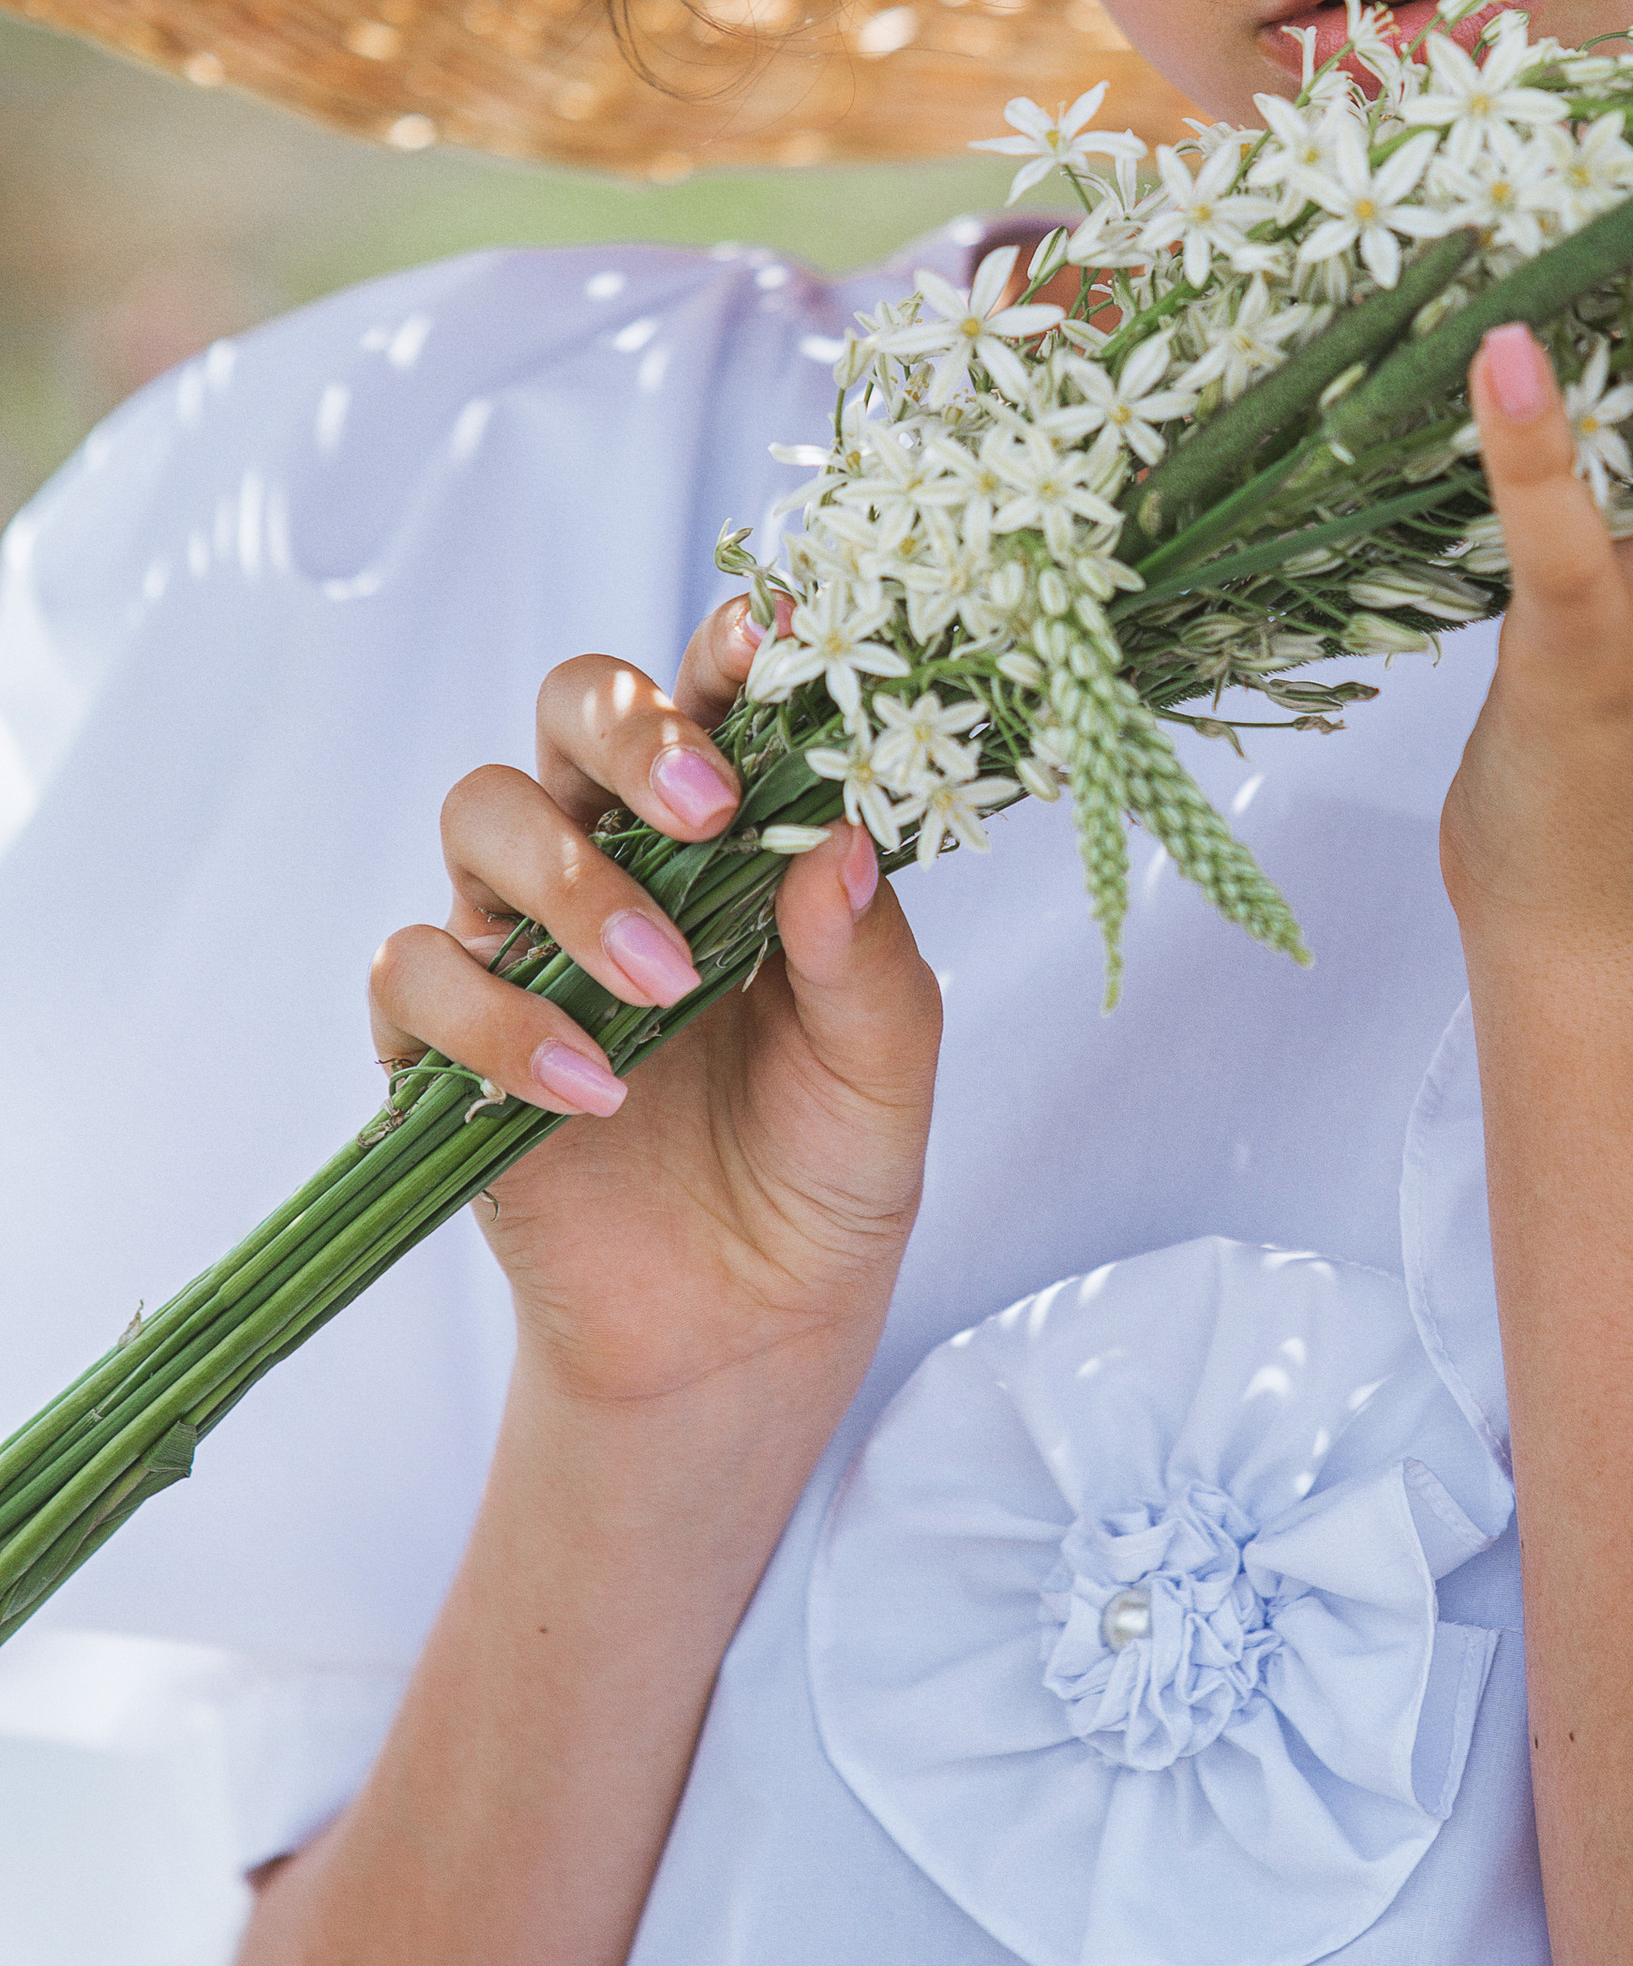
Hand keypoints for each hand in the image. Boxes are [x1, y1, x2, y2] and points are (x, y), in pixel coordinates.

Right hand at [369, 594, 941, 1411]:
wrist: (744, 1328)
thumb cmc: (825, 1168)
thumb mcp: (884, 1069)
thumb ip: (864, 955)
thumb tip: (841, 835)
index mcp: (732, 833)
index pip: (716, 697)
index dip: (731, 650)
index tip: (771, 636)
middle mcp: (617, 854)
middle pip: (572, 708)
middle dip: (632, 733)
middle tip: (704, 811)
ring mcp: (520, 935)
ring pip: (483, 816)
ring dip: (570, 885)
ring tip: (664, 990)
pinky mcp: (442, 1036)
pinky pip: (416, 972)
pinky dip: (495, 1020)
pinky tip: (589, 1088)